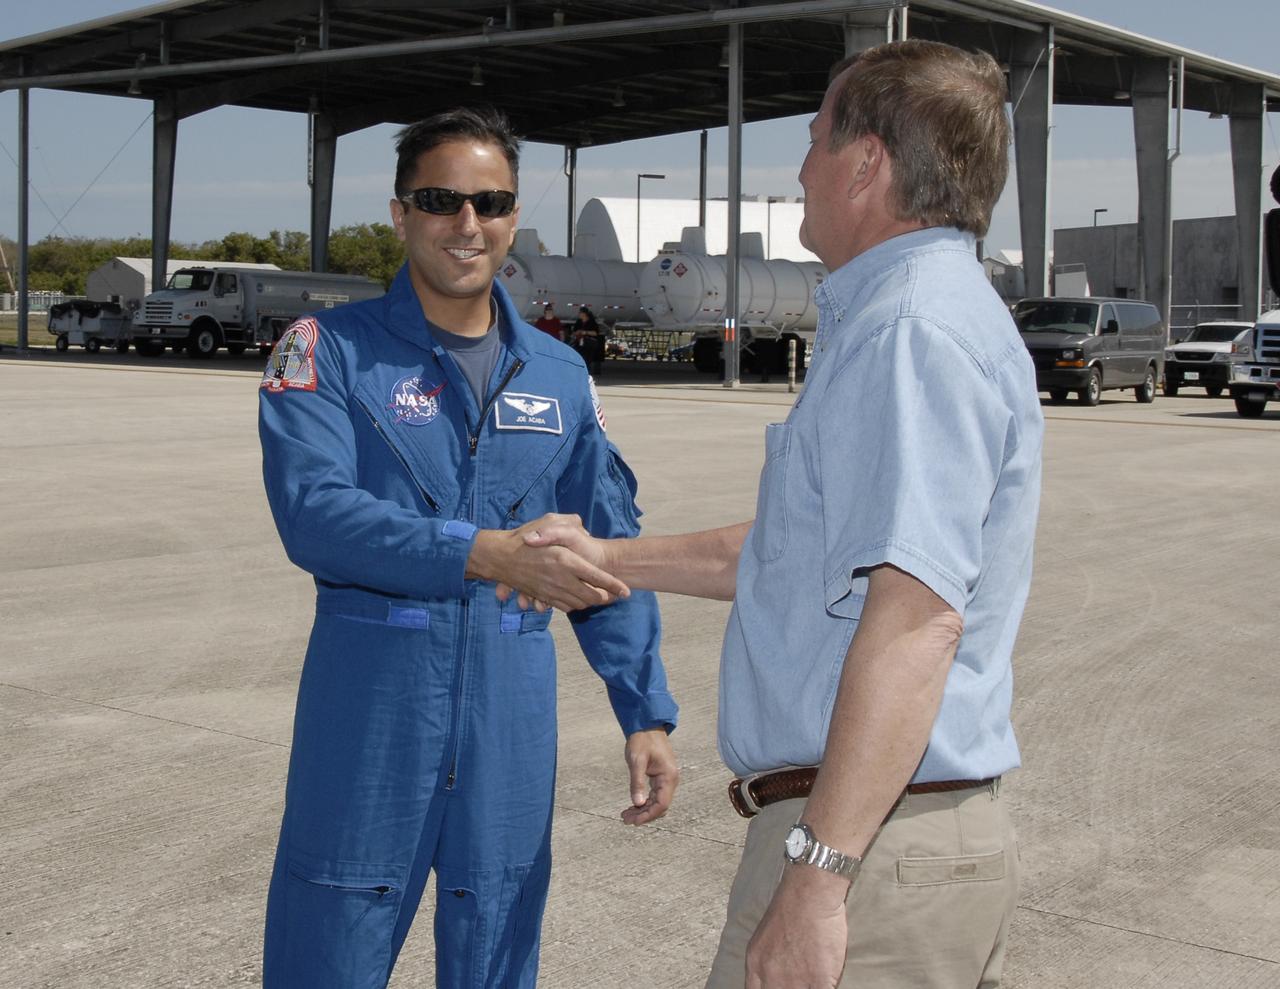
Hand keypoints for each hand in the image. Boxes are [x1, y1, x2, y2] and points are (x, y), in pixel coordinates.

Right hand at [470, 515, 626, 612]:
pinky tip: (579, 598)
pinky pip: (564, 607)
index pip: (597, 577)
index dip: (614, 586)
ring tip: (600, 596)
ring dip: (591, 602)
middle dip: (605, 598)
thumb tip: (582, 525)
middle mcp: (560, 579)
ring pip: (579, 604)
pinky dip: (575, 605)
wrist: (498, 557)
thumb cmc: (523, 537)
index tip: (626, 591)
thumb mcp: (547, 521)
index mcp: (566, 561)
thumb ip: (568, 523)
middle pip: (591, 597)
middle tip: (614, 594)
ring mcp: (551, 591)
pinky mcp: (543, 596)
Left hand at [620, 728, 678, 825]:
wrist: (647, 725)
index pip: (661, 804)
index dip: (648, 815)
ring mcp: (667, 779)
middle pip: (660, 806)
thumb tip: (637, 803)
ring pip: (657, 802)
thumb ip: (637, 782)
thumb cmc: (642, 740)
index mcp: (668, 776)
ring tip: (626, 815)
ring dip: (643, 810)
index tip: (634, 821)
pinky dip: (644, 802)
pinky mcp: (661, 777)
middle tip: (625, 819)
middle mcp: (671, 780)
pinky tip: (632, 805)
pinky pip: (655, 795)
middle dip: (643, 815)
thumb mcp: (637, 761)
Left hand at [745, 866, 848, 987]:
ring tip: (812, 979)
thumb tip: (772, 976)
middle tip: (799, 981)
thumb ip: (766, 961)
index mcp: (755, 964)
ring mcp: (794, 980)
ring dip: (807, 988)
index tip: (780, 986)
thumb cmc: (791, 906)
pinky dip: (826, 987)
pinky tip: (828, 980)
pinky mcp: (818, 980)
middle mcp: (770, 976)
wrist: (810, 892)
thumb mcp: (764, 937)